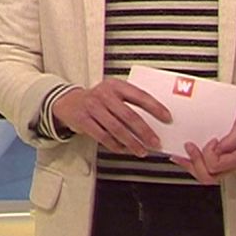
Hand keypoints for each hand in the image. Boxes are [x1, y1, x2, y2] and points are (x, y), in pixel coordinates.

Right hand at [51, 79, 170, 156]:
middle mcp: (104, 94)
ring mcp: (92, 107)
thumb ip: (130, 102)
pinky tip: (124, 150)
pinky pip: (103, 137)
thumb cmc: (98, 100)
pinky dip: (115, 146)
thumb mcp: (113, 93)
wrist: (68, 102)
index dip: (155, 107)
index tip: (167, 118)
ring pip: (117, 129)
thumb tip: (154, 121)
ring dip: (132, 142)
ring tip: (142, 151)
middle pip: (129, 115)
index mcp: (116, 85)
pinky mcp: (83, 120)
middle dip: (145, 131)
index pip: (140, 96)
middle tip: (155, 142)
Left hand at [174, 95, 235, 183]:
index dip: (209, 154)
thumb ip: (232, 139)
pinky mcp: (216, 157)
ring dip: (189, 165)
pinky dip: (189, 162)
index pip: (217, 166)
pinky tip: (182, 155)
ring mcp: (223, 162)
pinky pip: (201, 167)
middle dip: (195, 162)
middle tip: (190, 146)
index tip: (212, 140)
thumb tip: (219, 149)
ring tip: (180, 154)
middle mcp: (230, 163)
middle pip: (208, 176)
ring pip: (203, 175)